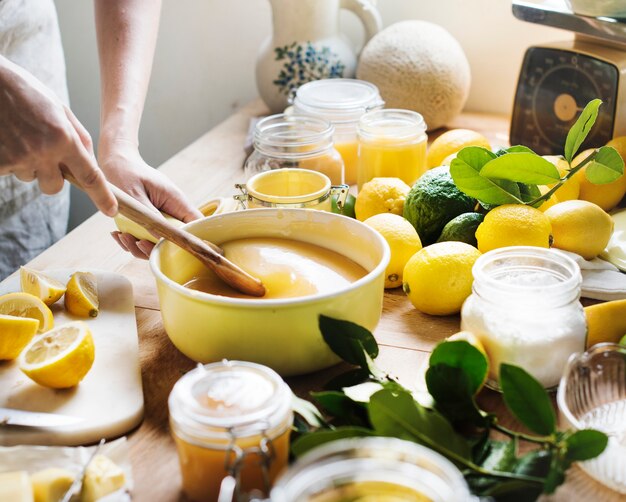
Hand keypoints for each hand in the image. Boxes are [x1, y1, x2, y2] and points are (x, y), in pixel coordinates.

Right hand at [0, 57, 116, 215]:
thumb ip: (78, 137)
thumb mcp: (59, 109)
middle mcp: (43, 152)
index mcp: (64, 138)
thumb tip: (90, 162)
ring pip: (30, 178)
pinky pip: (10, 171)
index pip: (90, 176)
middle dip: (52, 177)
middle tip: (43, 154)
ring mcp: (18, 159)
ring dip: (28, 165)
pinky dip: (9, 160)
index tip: (110, 210)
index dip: (102, 196)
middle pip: (55, 187)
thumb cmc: (25, 92)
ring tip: (20, 136)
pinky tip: (6, 138)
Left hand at [99, 140, 201, 258]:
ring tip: (124, 238)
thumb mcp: (135, 194)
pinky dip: (132, 242)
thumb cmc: (126, 172)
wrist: (115, 161)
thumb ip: (149, 216)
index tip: (175, 250)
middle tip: (138, 243)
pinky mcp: (149, 222)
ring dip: (142, 247)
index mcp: (176, 201)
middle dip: (158, 248)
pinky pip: (146, 238)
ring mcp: (160, 218)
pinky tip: (119, 235)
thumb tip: (160, 238)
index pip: (196, 224)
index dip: (193, 240)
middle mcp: (171, 212)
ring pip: (160, 243)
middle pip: (177, 239)